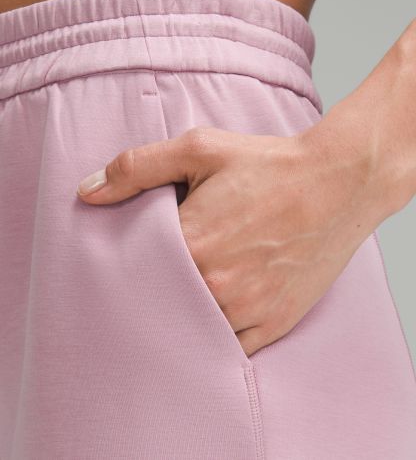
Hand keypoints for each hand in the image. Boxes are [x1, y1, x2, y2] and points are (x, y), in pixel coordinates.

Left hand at [76, 125, 382, 356]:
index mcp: (192, 243)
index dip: (129, 269)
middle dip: (153, 297)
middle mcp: (217, 285)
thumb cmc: (269, 164)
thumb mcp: (201, 149)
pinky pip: (231, 350)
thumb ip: (138, 168)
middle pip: (162, 306)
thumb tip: (87, 191)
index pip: (135, 272)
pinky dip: (216, 340)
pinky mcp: (275, 322)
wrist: (338, 181)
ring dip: (183, 322)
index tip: (132, 266)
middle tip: (152, 287)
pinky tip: (210, 321)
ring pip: (194, 333)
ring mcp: (249, 309)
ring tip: (179, 304)